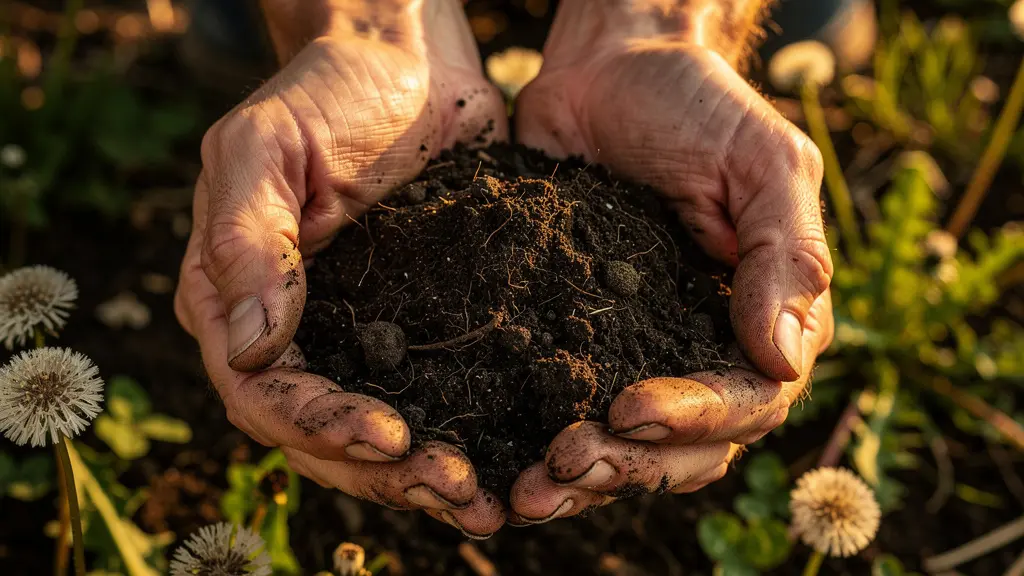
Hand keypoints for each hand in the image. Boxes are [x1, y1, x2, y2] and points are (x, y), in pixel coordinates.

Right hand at [174, 0, 508, 536]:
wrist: (408, 64)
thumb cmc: (328, 91)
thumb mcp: (264, 147)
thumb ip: (247, 241)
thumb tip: (250, 347)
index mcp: (234, 301)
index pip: (263, 394)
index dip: (320, 427)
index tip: (390, 436)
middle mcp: (292, 335)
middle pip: (319, 437)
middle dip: (384, 472)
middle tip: (456, 490)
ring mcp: (355, 338)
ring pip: (374, 437)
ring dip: (423, 478)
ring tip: (485, 503)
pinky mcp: (414, 331)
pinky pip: (430, 400)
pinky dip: (461, 436)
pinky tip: (504, 462)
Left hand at [509, 0, 834, 520]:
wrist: (608, 67)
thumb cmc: (696, 103)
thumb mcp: (763, 162)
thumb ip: (787, 254)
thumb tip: (782, 358)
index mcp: (764, 318)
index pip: (749, 400)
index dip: (697, 418)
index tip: (630, 407)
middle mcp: (704, 348)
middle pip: (687, 446)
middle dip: (631, 464)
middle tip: (567, 462)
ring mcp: (639, 350)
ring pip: (627, 446)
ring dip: (584, 475)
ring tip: (528, 488)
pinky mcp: (575, 340)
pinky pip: (564, 407)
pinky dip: (536, 441)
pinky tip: (501, 461)